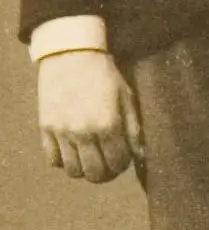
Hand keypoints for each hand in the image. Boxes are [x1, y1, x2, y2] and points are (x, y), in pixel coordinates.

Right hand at [36, 49, 138, 181]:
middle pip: (95, 174)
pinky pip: (53, 160)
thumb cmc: (105, 75)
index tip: (123, 158)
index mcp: (108, 125)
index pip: (118, 163)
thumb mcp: (127, 98)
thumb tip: (140, 155)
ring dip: (84, 169)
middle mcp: (83, 133)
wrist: (71, 55)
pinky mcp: (45, 129)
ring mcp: (62, 132)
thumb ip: (133, 129)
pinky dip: (64, 161)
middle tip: (108, 163)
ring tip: (91, 157)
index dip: (123, 165)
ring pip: (73, 171)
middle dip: (106, 173)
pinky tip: (73, 150)